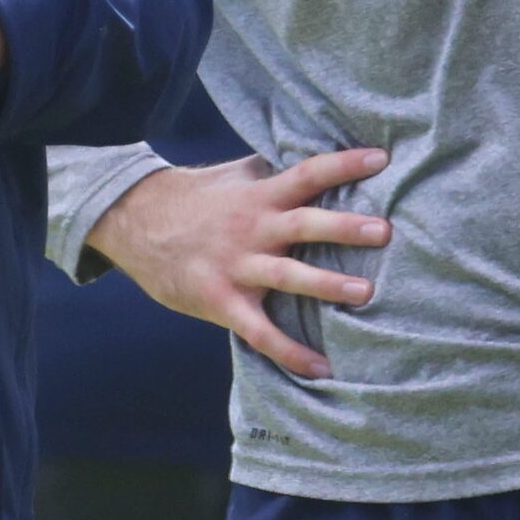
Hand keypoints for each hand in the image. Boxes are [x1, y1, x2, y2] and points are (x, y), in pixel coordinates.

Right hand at [88, 147, 390, 379]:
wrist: (134, 222)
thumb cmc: (193, 198)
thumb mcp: (233, 176)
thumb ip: (273, 170)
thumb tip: (312, 151)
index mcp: (259, 195)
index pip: (308, 173)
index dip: (344, 165)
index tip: (381, 158)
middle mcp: (252, 228)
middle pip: (304, 224)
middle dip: (344, 228)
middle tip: (385, 231)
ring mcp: (237, 267)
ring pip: (288, 276)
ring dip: (327, 284)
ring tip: (367, 292)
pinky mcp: (221, 301)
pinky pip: (260, 333)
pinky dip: (291, 353)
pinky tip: (322, 368)